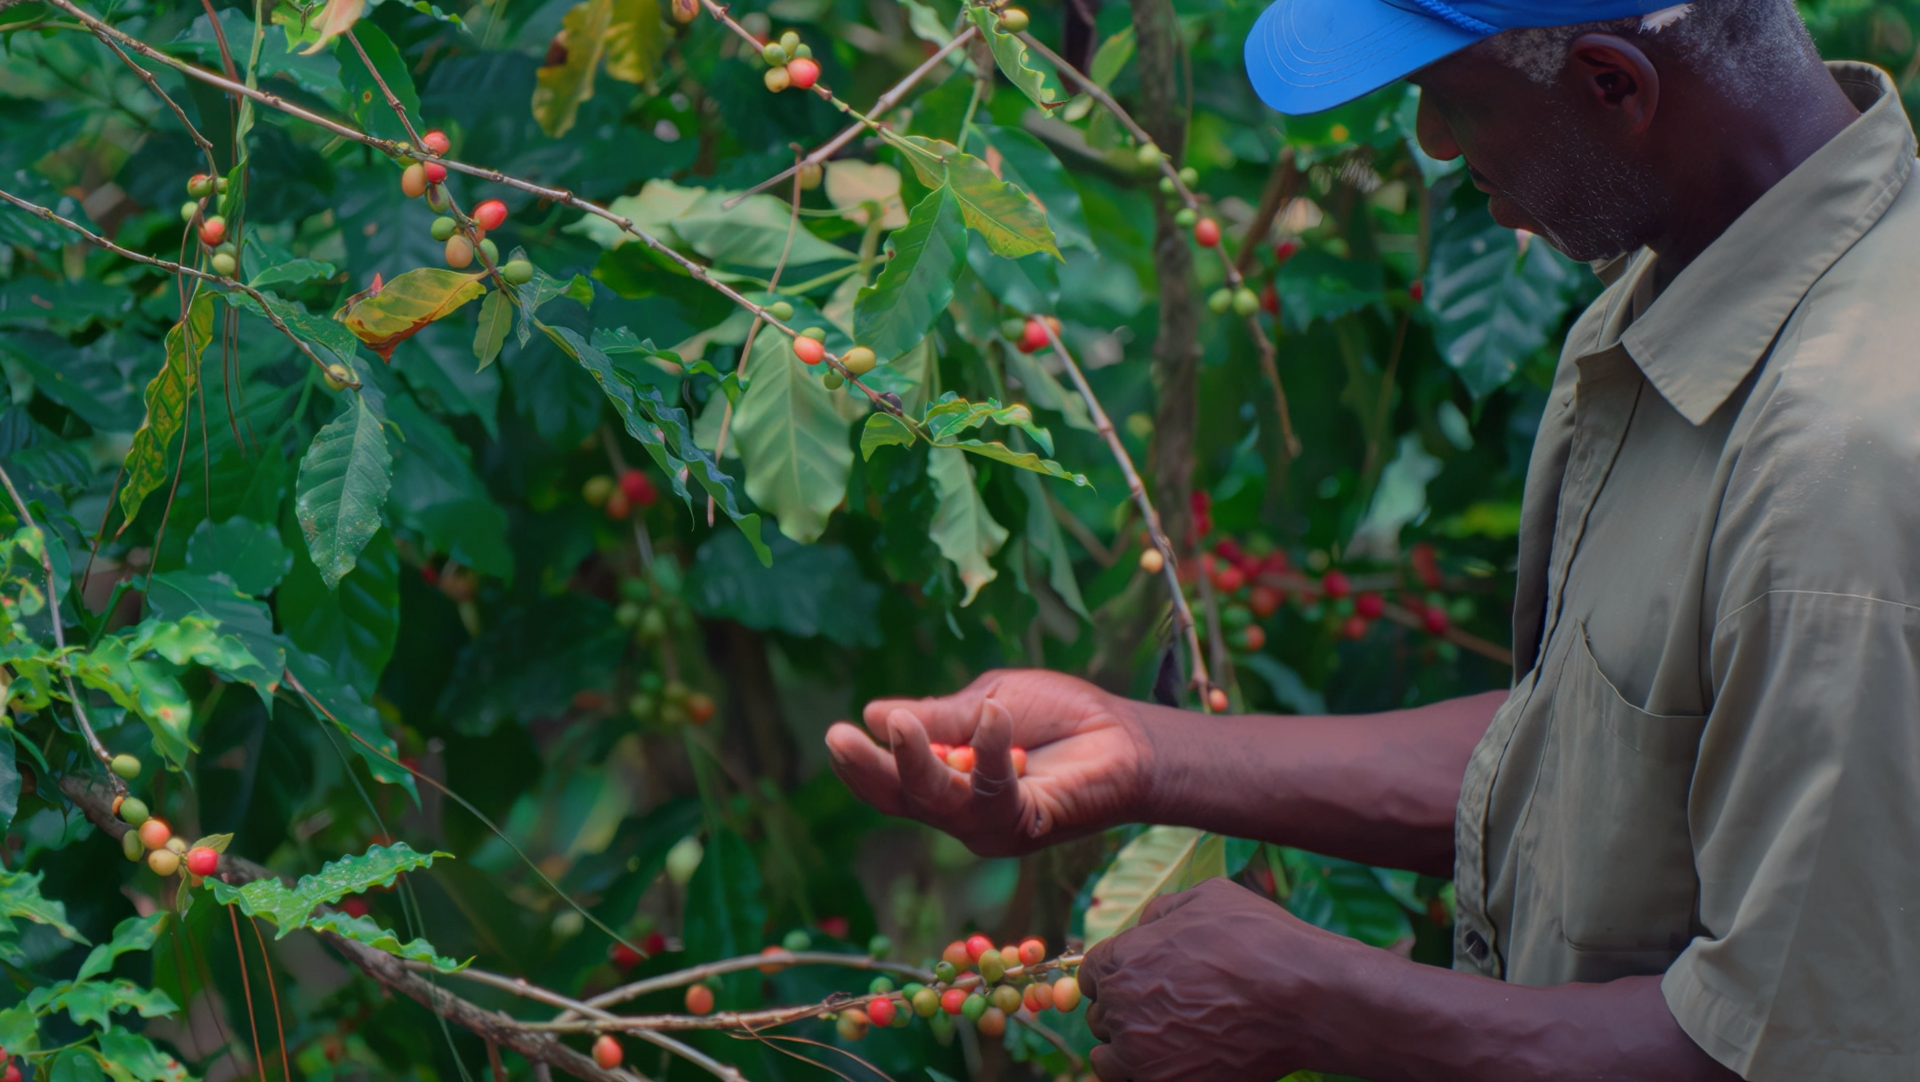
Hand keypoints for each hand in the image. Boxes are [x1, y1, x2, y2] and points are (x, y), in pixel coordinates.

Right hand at [824, 669, 1150, 856]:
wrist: (1127, 736)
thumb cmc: (1061, 717)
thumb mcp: (990, 702)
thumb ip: (941, 716)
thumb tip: (874, 713)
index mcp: (948, 783)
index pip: (891, 783)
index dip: (860, 764)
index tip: (835, 733)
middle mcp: (963, 813)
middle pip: (901, 800)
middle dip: (866, 771)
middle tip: (836, 737)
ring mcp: (992, 825)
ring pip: (937, 802)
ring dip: (914, 762)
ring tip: (899, 723)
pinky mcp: (1026, 825)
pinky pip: (994, 791)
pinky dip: (990, 749)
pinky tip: (994, 714)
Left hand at [1079, 878, 1358, 1081]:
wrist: (1305, 1000)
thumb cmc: (1260, 941)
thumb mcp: (1207, 898)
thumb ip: (1162, 911)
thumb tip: (1144, 925)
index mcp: (1123, 958)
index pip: (1092, 973)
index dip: (1115, 975)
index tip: (1138, 981)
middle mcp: (1122, 1007)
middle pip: (1101, 1016)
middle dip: (1125, 1011)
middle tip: (1165, 1010)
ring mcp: (1141, 1053)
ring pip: (1109, 1058)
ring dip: (1128, 1050)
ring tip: (1165, 1043)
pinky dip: (1148, 1076)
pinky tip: (1178, 1062)